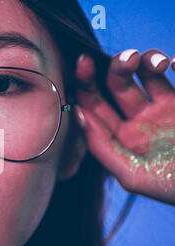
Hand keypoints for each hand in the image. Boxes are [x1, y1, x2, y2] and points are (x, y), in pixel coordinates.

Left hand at [75, 49, 174, 204]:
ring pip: (148, 72)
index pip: (95, 105)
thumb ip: (101, 146)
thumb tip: (79, 114)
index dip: (85, 83)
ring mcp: (166, 108)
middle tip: (128, 59)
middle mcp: (141, 119)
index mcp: (121, 136)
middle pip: (119, 83)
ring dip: (147, 59)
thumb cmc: (173, 186)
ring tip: (158, 63)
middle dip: (118, 66)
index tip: (84, 62)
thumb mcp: (132, 175)